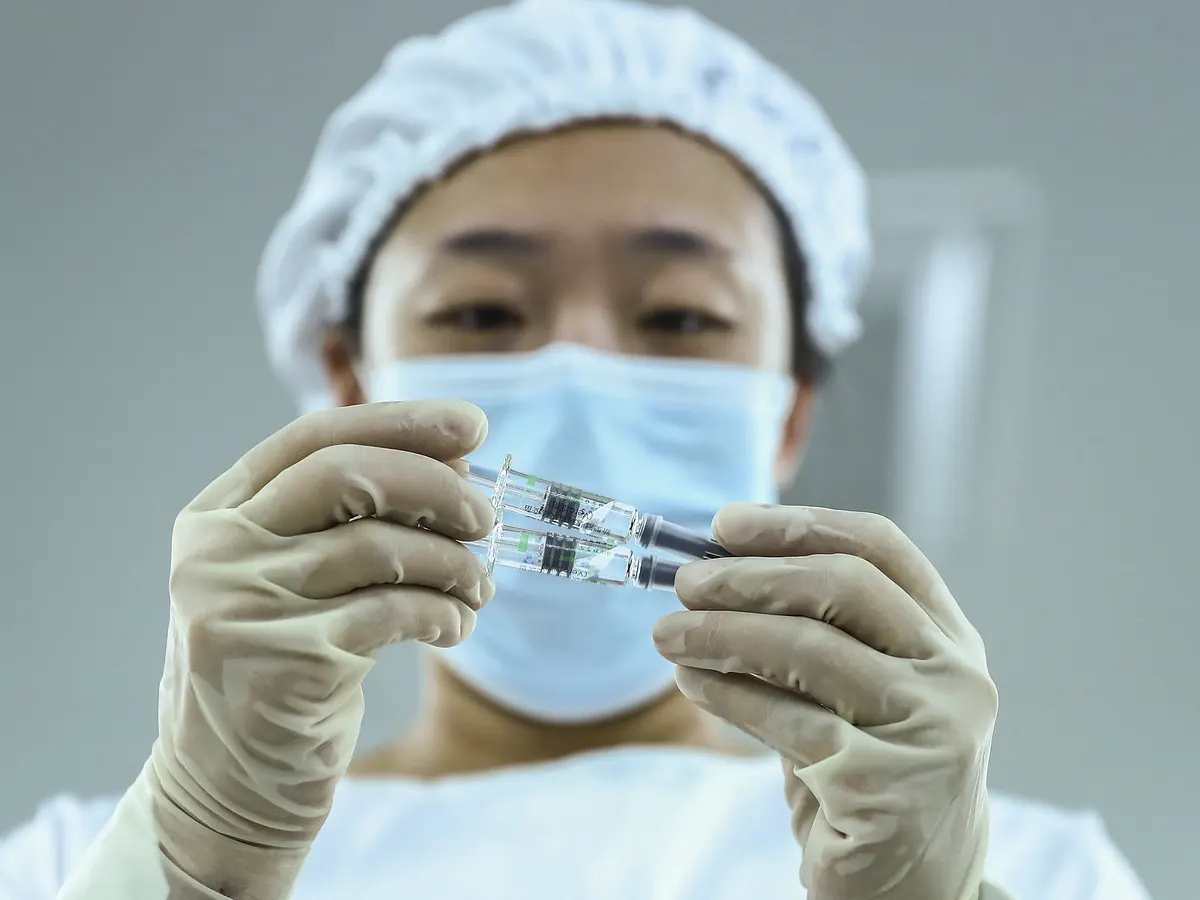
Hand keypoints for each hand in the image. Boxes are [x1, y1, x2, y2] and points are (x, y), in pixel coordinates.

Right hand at [150, 400, 494, 894]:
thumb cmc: (280, 666)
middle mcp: (216, 551)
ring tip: (479, 586)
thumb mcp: (295, 580)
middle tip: (487, 516)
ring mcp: (240, 607)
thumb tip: (457, 465)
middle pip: (346, 475)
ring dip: (453, 562)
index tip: (470, 425)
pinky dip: (443, 612)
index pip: (314, 437)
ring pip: (378, 546)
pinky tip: (456, 625)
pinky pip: (392, 612)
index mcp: (217, 514)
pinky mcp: (282, 664)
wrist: (227, 786)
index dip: (400, 423)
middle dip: (435, 486)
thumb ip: (352, 520)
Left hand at [653, 503, 999, 899]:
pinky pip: (789, 722)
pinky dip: (729, 695)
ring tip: (669, 634)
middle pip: (845, 586)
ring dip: (724, 634)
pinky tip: (694, 683)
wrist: (908, 889)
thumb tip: (713, 569)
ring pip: (810, 650)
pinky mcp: (889, 788)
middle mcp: (956, 677)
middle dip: (750, 577)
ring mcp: (932, 732)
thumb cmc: (867, 771)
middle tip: (684, 584)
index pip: (881, 549)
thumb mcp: (853, 689)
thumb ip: (810, 630)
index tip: (725, 524)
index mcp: (949, 637)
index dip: (798, 526)